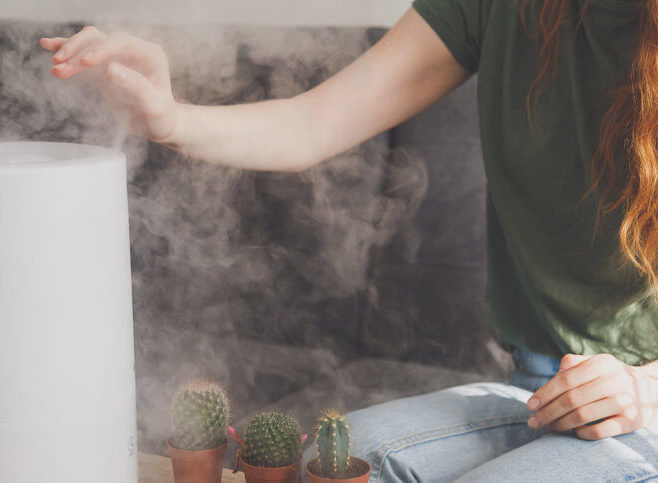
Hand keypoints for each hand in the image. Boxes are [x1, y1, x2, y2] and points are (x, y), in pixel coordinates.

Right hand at [39, 26, 179, 142]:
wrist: (160, 125)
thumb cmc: (161, 118)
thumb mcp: (153, 106)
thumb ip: (136, 87)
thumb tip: (111, 69)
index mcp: (150, 55)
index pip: (121, 42)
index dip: (101, 49)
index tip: (83, 63)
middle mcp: (134, 50)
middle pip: (100, 39)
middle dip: (78, 51)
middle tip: (61, 67)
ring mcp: (118, 56)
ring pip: (88, 43)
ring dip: (69, 53)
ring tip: (56, 69)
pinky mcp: (105, 65)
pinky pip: (84, 52)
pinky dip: (66, 48)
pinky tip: (48, 45)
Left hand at [526, 353, 657, 439]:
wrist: (648, 389)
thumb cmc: (608, 376)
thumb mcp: (593, 363)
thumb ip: (569, 367)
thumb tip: (545, 386)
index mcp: (601, 363)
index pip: (566, 380)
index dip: (545, 393)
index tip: (530, 405)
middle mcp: (615, 380)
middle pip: (571, 399)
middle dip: (548, 412)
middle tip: (534, 422)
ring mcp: (625, 401)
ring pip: (583, 416)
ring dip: (561, 424)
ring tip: (550, 427)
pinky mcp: (632, 421)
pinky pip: (600, 431)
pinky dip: (582, 433)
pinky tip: (574, 432)